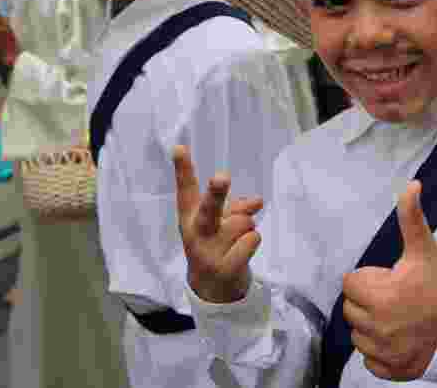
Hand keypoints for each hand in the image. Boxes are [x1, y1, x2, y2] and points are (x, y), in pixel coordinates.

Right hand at [173, 146, 263, 303]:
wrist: (213, 288)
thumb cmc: (218, 244)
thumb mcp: (222, 222)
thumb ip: (237, 206)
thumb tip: (257, 202)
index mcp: (190, 217)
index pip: (185, 189)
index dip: (182, 169)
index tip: (179, 147)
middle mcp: (195, 233)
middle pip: (209, 208)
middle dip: (216, 192)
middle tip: (221, 177)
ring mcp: (208, 252)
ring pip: (243, 221)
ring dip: (247, 227)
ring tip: (235, 242)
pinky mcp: (224, 268)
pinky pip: (252, 238)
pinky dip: (253, 241)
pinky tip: (240, 253)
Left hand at [342, 180, 436, 380]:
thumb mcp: (425, 249)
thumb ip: (411, 217)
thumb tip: (411, 185)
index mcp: (381, 296)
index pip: (350, 283)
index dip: (367, 278)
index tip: (388, 279)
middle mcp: (378, 327)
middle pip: (351, 309)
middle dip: (367, 300)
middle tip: (393, 296)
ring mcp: (384, 352)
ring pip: (358, 336)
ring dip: (371, 326)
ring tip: (396, 316)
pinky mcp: (391, 370)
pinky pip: (369, 360)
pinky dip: (379, 351)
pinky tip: (398, 337)